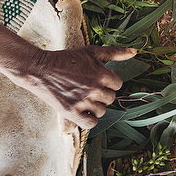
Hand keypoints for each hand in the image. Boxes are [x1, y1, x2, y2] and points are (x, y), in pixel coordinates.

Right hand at [9, 44, 135, 128]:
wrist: (41, 69)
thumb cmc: (68, 59)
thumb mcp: (92, 51)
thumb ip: (115, 52)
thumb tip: (135, 51)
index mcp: (101, 74)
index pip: (118, 84)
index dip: (109, 82)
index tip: (98, 80)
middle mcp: (94, 89)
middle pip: (111, 98)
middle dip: (103, 94)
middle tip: (89, 88)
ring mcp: (83, 101)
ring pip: (102, 111)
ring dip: (96, 106)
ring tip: (84, 98)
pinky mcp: (71, 112)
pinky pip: (91, 123)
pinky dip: (89, 119)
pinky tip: (83, 111)